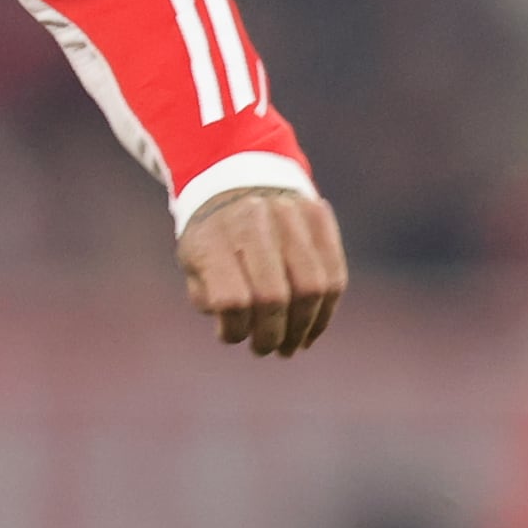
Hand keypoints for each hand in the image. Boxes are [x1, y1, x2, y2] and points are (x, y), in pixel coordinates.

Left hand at [180, 183, 347, 354]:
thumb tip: (240, 328)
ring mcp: (289, 214)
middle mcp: (253, 220)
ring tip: (292, 345)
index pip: (232, 299)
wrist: (235, 178)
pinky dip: (326, 310)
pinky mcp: (319, 215)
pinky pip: (334, 274)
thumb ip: (210, 298)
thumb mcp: (192, 263)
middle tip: (267, 349)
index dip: (236, 330)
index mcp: (212, 236)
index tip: (233, 336)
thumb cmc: (212, 236)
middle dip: (273, 334)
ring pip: (313, 288)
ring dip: (305, 328)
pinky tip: (311, 329)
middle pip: (274, 296)